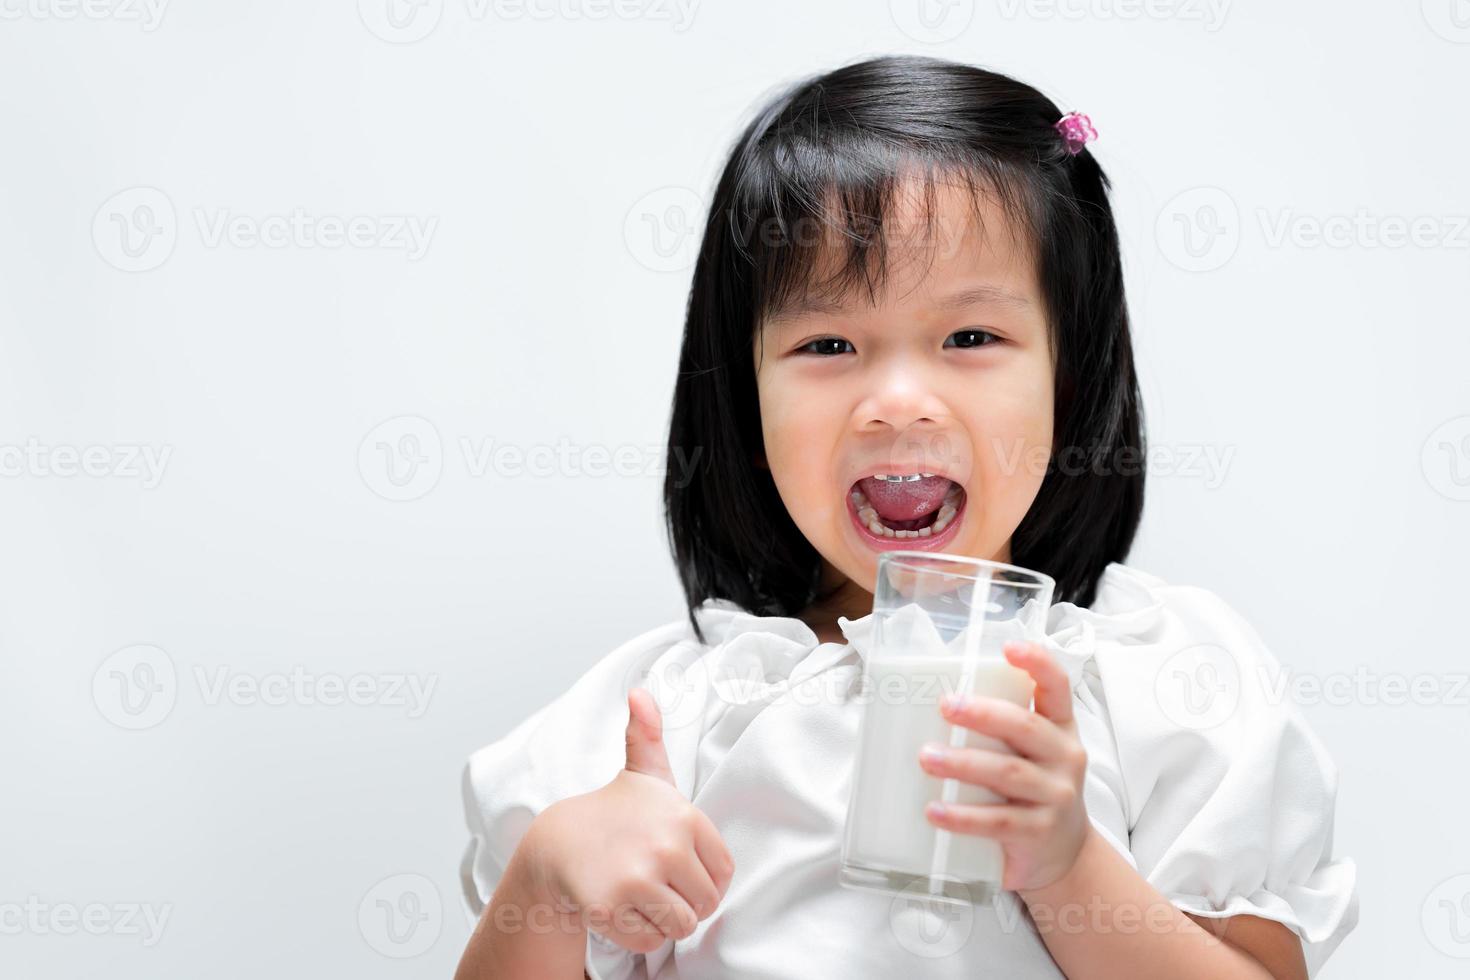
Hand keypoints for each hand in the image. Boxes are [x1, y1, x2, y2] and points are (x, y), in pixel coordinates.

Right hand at [525, 688, 734, 953]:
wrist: (557, 845)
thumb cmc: (614, 813)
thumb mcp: (642, 773)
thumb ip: (650, 735)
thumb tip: (640, 692)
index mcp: (684, 816)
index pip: (723, 873)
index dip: (704, 878)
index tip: (679, 867)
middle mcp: (665, 846)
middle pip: (705, 903)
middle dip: (685, 902)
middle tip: (657, 884)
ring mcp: (637, 879)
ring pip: (681, 926)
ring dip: (663, 920)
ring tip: (642, 896)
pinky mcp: (612, 911)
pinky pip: (652, 941)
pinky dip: (640, 935)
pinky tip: (624, 909)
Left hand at [917, 640, 1089, 893]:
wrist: (1062, 853)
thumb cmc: (1031, 789)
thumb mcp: (1028, 752)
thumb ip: (998, 729)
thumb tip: (928, 702)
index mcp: (1061, 728)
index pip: (1057, 687)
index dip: (1038, 663)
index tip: (1009, 647)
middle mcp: (1065, 757)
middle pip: (1026, 727)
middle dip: (984, 714)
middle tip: (945, 705)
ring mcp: (1056, 796)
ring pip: (1008, 773)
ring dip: (963, 763)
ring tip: (927, 757)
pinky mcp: (1039, 832)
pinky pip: (997, 821)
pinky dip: (963, 816)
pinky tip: (934, 810)